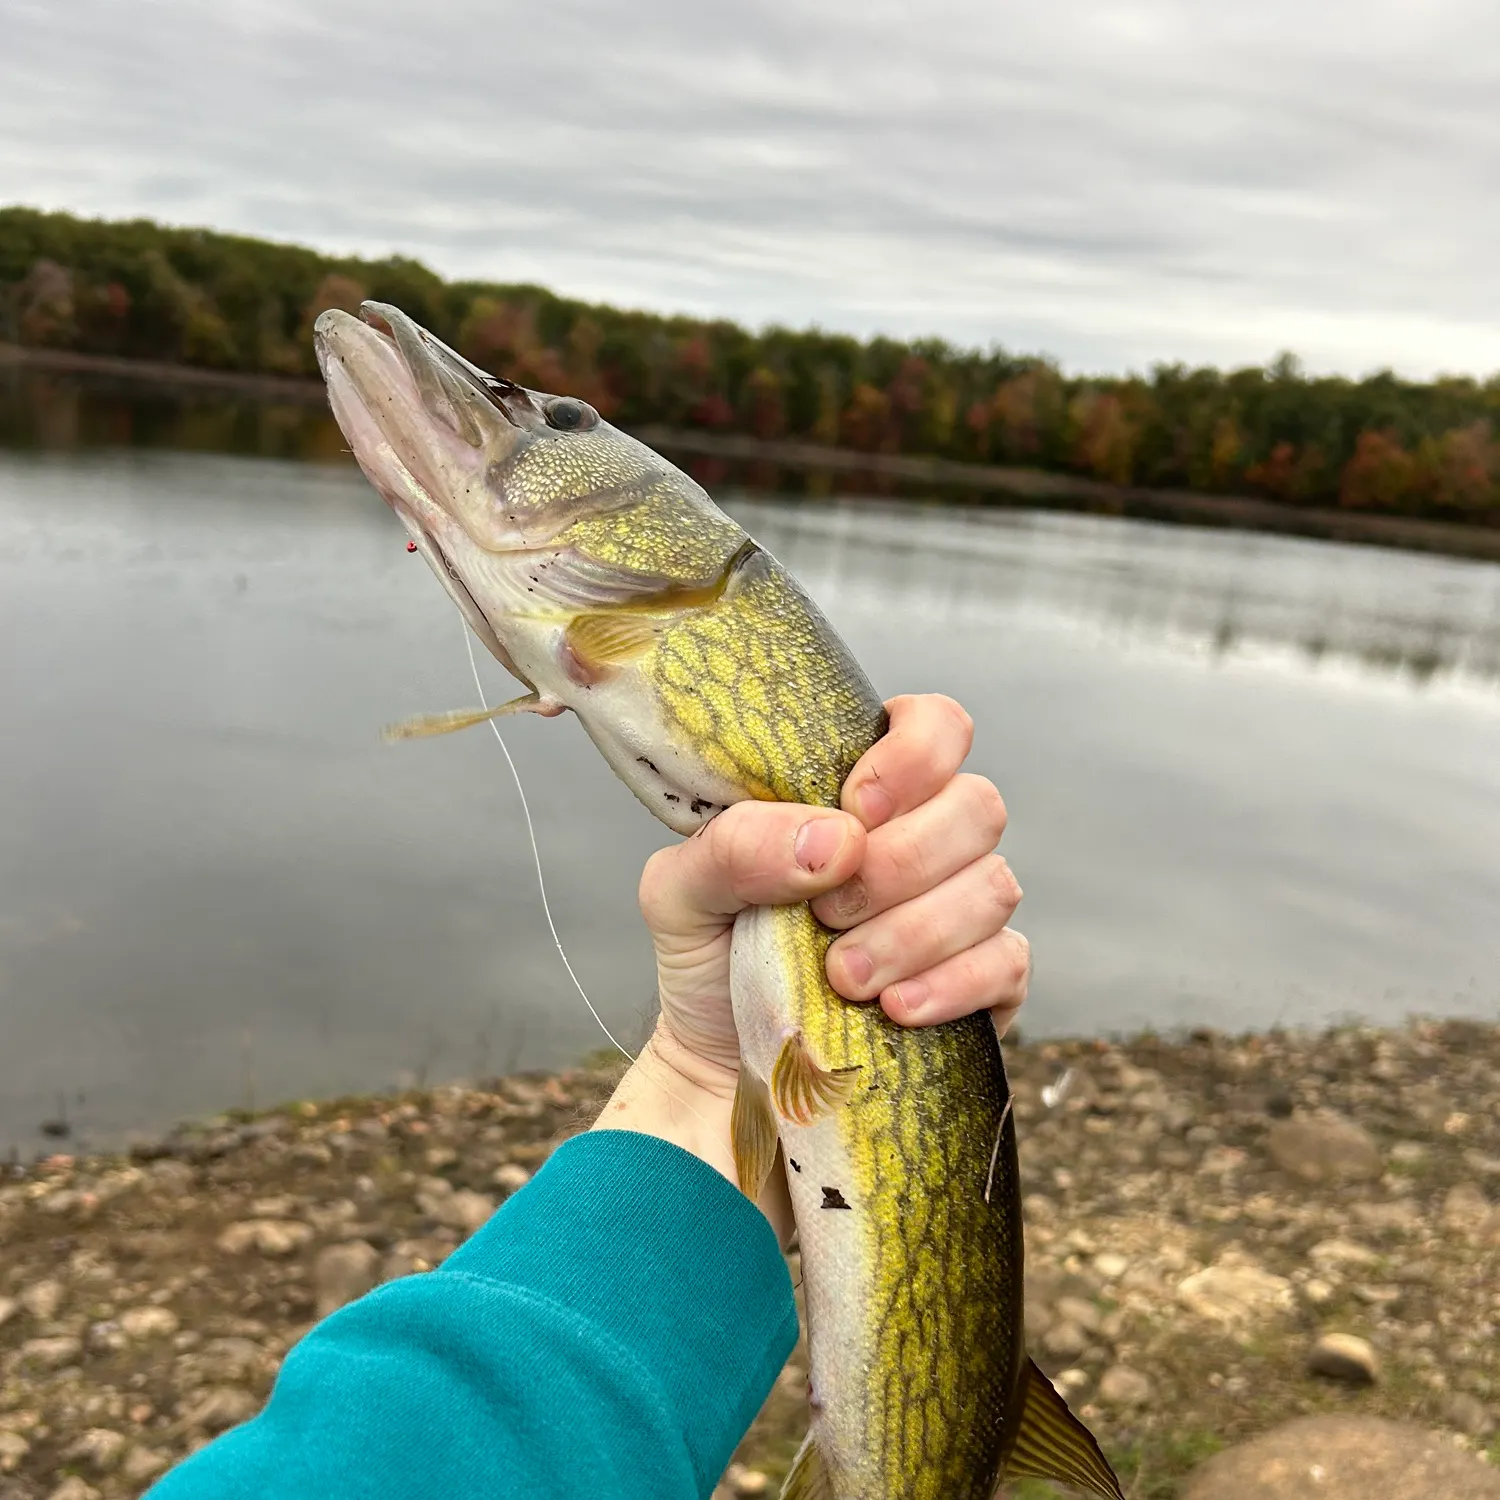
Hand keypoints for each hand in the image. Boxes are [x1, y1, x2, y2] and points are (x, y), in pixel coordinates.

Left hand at [637, 694, 1027, 1080]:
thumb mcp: (680, 890)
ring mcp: (961, 908)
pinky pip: (1006, 962)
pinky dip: (950, 984)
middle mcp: (926, 836)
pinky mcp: (985, 981)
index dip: (913, 757)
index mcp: (860, 789)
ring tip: (841, 974)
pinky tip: (893, 1008)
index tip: (857, 808)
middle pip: (977, 806)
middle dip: (900, 863)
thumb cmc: (706, 956)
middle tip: (826, 914)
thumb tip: (836, 838)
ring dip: (913, 933)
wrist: (717, 1065)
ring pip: (992, 887)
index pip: (935, 727)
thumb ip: (737, 845)